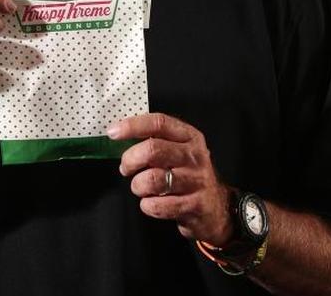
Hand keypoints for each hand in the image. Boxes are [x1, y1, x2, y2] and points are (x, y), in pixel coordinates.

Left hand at [109, 113, 232, 244]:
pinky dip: (147, 205)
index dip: (133, 126)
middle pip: (153, 150)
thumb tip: (120, 134)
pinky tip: (151, 203)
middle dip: (130, 160)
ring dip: (138, 185)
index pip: (159, 123)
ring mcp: (196, 181)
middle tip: (126, 168)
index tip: (113, 132)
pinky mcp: (194, 205)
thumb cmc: (188, 175)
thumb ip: (156, 140)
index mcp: (189, 137)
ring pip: (152, 179)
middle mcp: (194, 156)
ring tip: (140, 187)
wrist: (216, 207)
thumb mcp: (179, 151)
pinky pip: (158, 206)